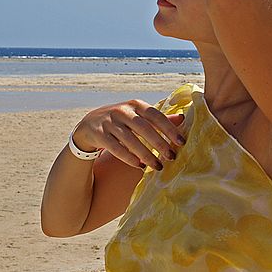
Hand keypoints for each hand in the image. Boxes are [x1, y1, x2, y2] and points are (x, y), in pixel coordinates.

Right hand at [71, 99, 185, 169]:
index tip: (181, 142)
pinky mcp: (99, 134)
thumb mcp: (138, 115)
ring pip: (130, 140)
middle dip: (159, 143)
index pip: (156, 115)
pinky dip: (129, 158)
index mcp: (136, 104)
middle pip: (144, 128)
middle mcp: (122, 111)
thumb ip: (158, 118)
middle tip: (171, 157)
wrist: (89, 124)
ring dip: (146, 154)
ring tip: (158, 166)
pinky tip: (140, 166)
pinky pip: (116, 148)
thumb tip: (182, 118)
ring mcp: (109, 122)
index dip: (169, 128)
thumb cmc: (121, 120)